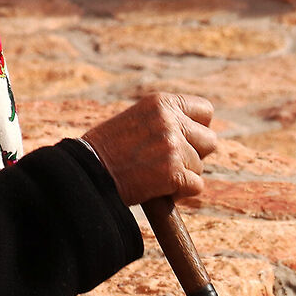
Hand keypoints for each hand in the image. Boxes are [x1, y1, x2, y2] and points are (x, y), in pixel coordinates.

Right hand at [80, 93, 217, 206]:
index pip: (205, 111)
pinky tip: (159, 189)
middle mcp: (170, 121)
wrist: (86, 173)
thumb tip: (197, 136)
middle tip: (170, 163)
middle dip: (194, 155)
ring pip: (199, 166)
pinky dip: (181, 193)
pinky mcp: (173, 173)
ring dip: (183, 176)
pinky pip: (196, 186)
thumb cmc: (107, 150)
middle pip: (209, 141)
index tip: (184, 140)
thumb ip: (165, 122)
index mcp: (162, 103)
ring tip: (155, 176)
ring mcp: (173, 147)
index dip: (197, 129)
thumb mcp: (137, 120)